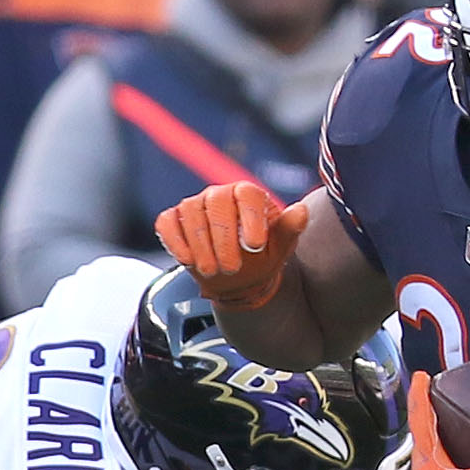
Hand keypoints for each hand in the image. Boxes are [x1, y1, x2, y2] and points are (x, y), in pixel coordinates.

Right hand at [153, 183, 308, 310]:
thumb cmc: (261, 256)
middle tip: (231, 268)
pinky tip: (187, 260)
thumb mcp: (281, 246)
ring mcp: (194, 205)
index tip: (255, 246)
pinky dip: (174, 240)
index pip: (247, 195)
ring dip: (200, 244)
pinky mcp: (173, 220)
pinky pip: (167, 223)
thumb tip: (301, 211)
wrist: (237, 275)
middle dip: (223, 237)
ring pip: (191, 213)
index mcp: (247, 194)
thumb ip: (290, 229)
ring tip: (212, 271)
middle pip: (216, 203)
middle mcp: (218, 194)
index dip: (250, 218)